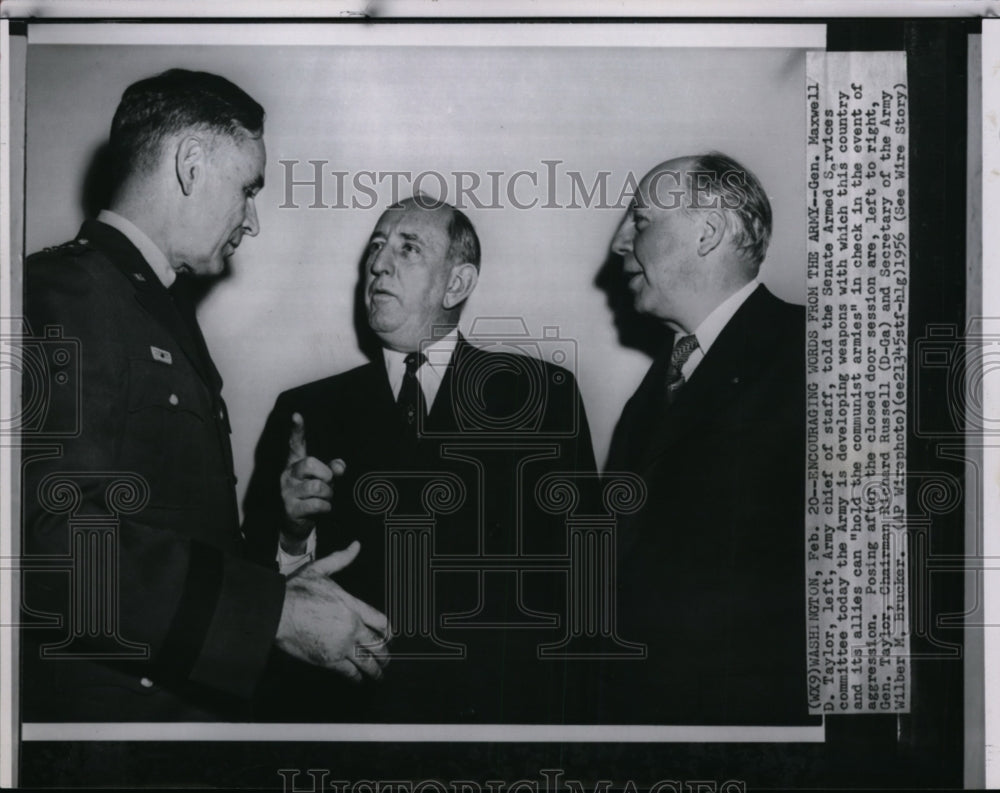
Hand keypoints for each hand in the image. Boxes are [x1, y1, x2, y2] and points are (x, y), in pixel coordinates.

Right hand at [275, 541, 389, 682]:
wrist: (276, 612)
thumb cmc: (294, 591)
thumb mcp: (320, 569)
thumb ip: (341, 559)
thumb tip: (355, 546)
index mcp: (352, 605)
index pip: (381, 621)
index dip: (389, 630)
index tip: (390, 635)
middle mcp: (351, 627)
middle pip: (378, 644)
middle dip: (385, 653)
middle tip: (387, 658)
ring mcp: (341, 645)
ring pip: (367, 661)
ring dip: (376, 669)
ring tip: (380, 673)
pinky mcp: (328, 660)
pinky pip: (349, 672)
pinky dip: (356, 677)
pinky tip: (359, 679)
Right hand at [280, 412, 345, 544]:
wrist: (297, 525)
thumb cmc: (311, 497)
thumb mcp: (323, 481)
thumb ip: (332, 470)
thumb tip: (340, 466)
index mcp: (295, 464)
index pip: (295, 444)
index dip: (297, 430)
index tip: (297, 416)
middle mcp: (288, 475)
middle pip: (308, 463)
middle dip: (326, 473)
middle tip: (329, 482)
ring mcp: (287, 492)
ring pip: (315, 486)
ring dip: (328, 493)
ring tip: (327, 498)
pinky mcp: (291, 508)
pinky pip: (316, 504)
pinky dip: (326, 507)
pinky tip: (324, 509)